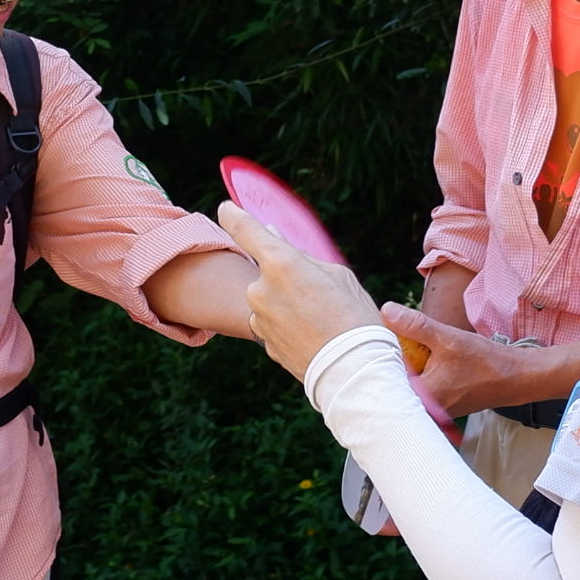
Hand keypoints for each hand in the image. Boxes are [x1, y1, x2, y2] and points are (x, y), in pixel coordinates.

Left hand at [214, 203, 383, 377]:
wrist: (352, 371)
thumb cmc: (353, 317)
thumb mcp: (336, 275)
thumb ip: (300, 256)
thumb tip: (272, 238)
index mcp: (280, 263)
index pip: (245, 230)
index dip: (234, 216)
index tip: (226, 209)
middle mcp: (260, 289)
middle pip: (265, 272)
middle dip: (285, 276)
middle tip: (318, 293)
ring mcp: (258, 318)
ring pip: (269, 300)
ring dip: (287, 303)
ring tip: (320, 318)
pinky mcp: (262, 341)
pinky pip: (272, 324)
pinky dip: (288, 325)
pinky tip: (312, 334)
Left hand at [382, 306, 579, 418]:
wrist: (516, 378)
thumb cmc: (486, 362)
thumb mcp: (448, 338)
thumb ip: (415, 326)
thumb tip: (386, 310)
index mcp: (422, 398)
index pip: (384, 382)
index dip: (374, 362)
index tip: (369, 345)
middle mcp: (424, 410)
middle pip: (392, 386)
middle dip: (386, 365)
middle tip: (379, 344)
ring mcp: (433, 410)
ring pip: (406, 387)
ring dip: (402, 369)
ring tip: (398, 349)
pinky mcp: (440, 405)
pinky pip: (418, 389)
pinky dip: (415, 374)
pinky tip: (417, 359)